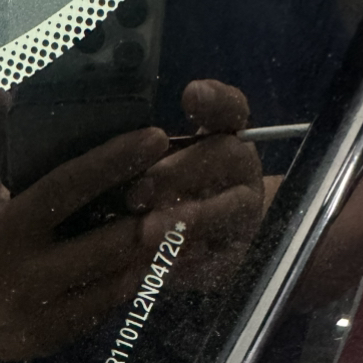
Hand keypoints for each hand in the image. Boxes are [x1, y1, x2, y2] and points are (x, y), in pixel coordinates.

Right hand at [0, 99, 169, 362]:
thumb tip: (5, 88)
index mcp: (6, 231)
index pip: (67, 189)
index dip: (115, 162)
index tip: (156, 137)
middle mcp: (27, 274)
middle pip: (107, 244)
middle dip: (155, 218)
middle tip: (194, 189)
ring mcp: (46, 312)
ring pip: (118, 281)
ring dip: (158, 254)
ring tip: (195, 223)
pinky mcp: (61, 337)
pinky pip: (111, 307)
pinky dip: (141, 282)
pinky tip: (170, 261)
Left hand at [127, 80, 264, 290]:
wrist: (199, 245)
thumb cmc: (162, 194)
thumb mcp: (151, 165)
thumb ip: (144, 148)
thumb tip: (116, 141)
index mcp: (224, 137)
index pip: (230, 109)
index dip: (215, 100)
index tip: (189, 95)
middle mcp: (243, 171)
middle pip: (226, 156)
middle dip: (181, 171)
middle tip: (138, 191)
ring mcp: (246, 214)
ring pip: (227, 211)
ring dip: (186, 220)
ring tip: (146, 232)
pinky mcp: (237, 255)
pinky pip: (218, 258)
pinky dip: (185, 262)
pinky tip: (154, 267)